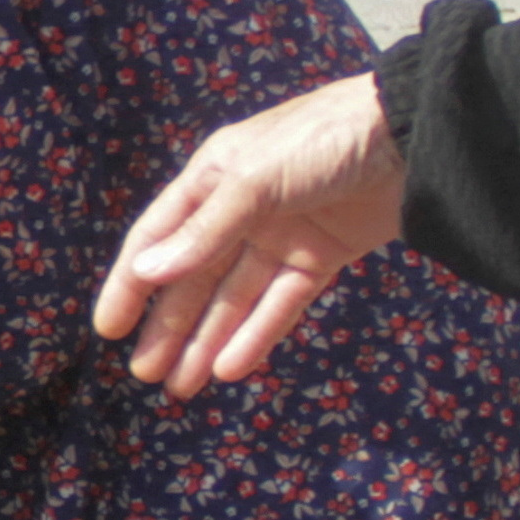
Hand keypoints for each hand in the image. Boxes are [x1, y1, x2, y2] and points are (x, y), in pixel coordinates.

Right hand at [92, 76, 403, 396]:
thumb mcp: (255, 179)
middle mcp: (240, 209)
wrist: (410, 134)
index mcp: (213, 178)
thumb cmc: (321, 140)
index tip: (108, 329)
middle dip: (169, 325)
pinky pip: (280, 303)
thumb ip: (204, 232)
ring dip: (207, 340)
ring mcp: (281, 235)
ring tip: (181, 386)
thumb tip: (146, 273)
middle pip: (195, 277)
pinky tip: (230, 368)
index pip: (159, 238)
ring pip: (234, 298)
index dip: (131, 283)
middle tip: (145, 373)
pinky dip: (256, 335)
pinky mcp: (321, 256)